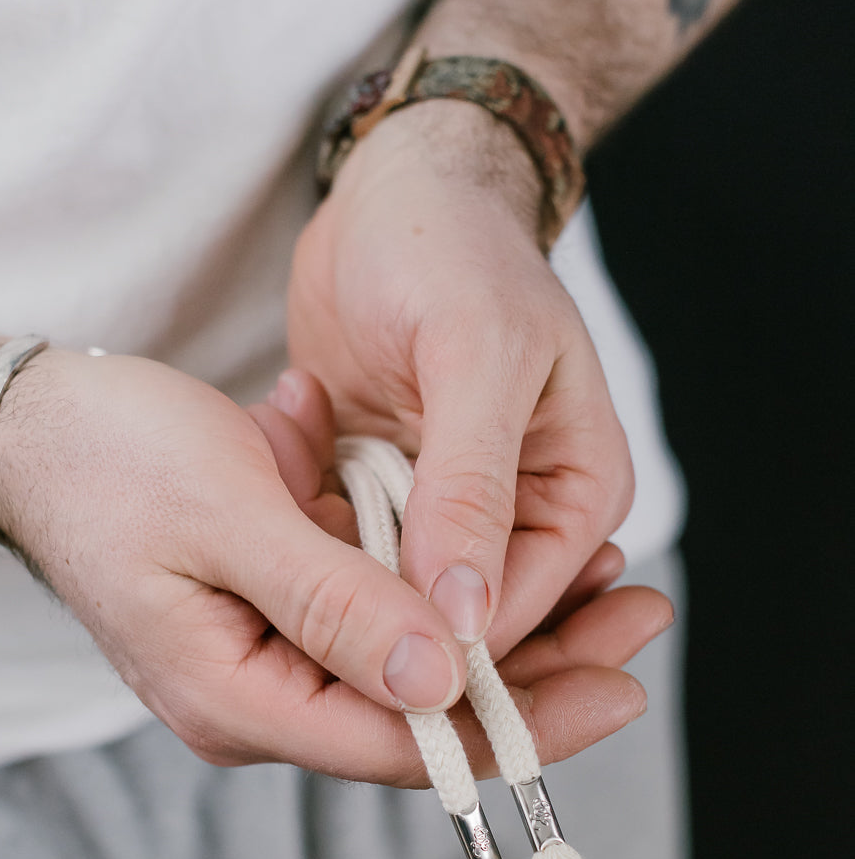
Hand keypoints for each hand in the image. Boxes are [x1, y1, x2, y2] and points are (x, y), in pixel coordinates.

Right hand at [0, 352, 665, 781]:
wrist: (34, 429)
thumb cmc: (112, 461)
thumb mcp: (230, 518)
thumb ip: (336, 605)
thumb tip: (443, 681)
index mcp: (239, 699)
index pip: (406, 746)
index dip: (520, 721)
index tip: (622, 686)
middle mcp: (261, 699)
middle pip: (425, 714)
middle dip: (538, 671)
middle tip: (641, 617)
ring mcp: (272, 659)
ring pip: (416, 665)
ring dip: (508, 624)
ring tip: (610, 580)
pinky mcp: (280, 614)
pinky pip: (384, 619)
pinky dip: (451, 586)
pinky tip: (517, 555)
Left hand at [288, 100, 634, 658]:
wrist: (393, 193)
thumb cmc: (454, 249)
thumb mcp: (475, 354)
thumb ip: (471, 487)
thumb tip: (465, 614)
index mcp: (578, 493)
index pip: (522, 613)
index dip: (449, 651)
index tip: (365, 665)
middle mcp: (522, 520)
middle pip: (464, 627)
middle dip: (386, 631)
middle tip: (301, 624)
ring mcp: (448, 517)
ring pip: (397, 602)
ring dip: (338, 584)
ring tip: (286, 528)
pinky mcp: (387, 502)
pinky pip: (348, 555)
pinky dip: (312, 541)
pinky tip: (281, 493)